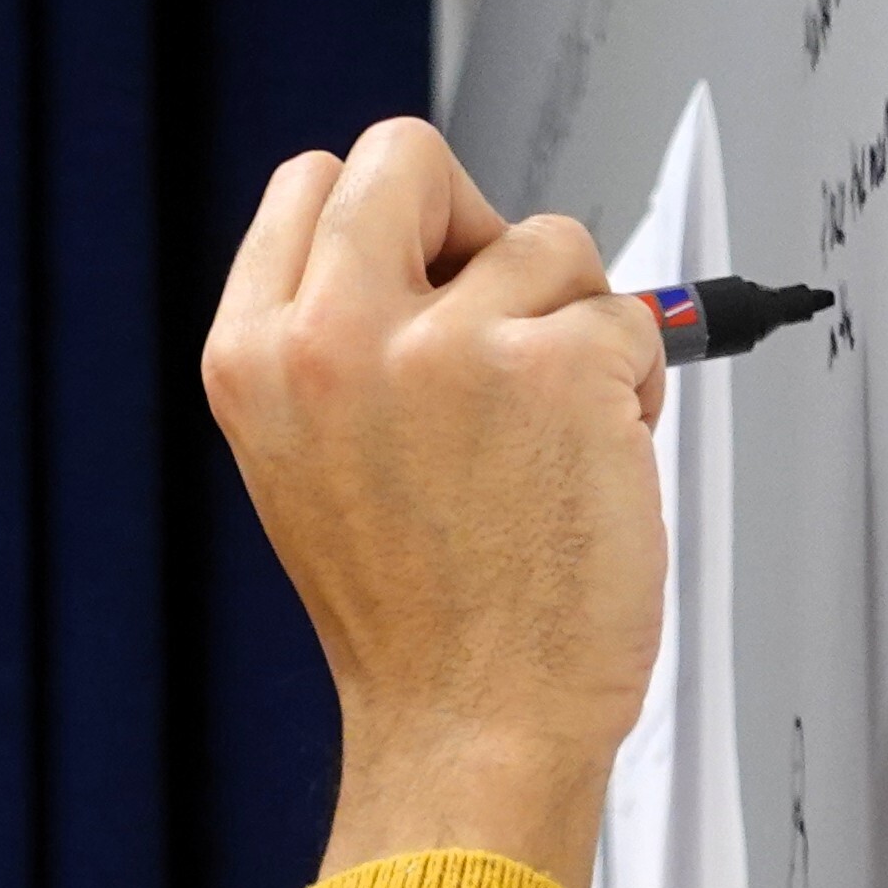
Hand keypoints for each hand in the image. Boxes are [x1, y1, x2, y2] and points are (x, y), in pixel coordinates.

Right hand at [204, 117, 669, 887]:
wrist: (473, 732)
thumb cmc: (417, 622)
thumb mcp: (313, 464)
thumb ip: (342, 347)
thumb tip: (440, 251)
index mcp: (254, 359)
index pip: (313, 185)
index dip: (394, 225)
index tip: (431, 289)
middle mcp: (331, 338)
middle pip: (408, 155)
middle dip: (476, 221)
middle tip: (504, 316)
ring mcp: (444, 348)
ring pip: (547, 242)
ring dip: (573, 325)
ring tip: (550, 439)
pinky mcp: (554, 369)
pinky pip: (626, 316)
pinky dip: (633, 384)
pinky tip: (596, 467)